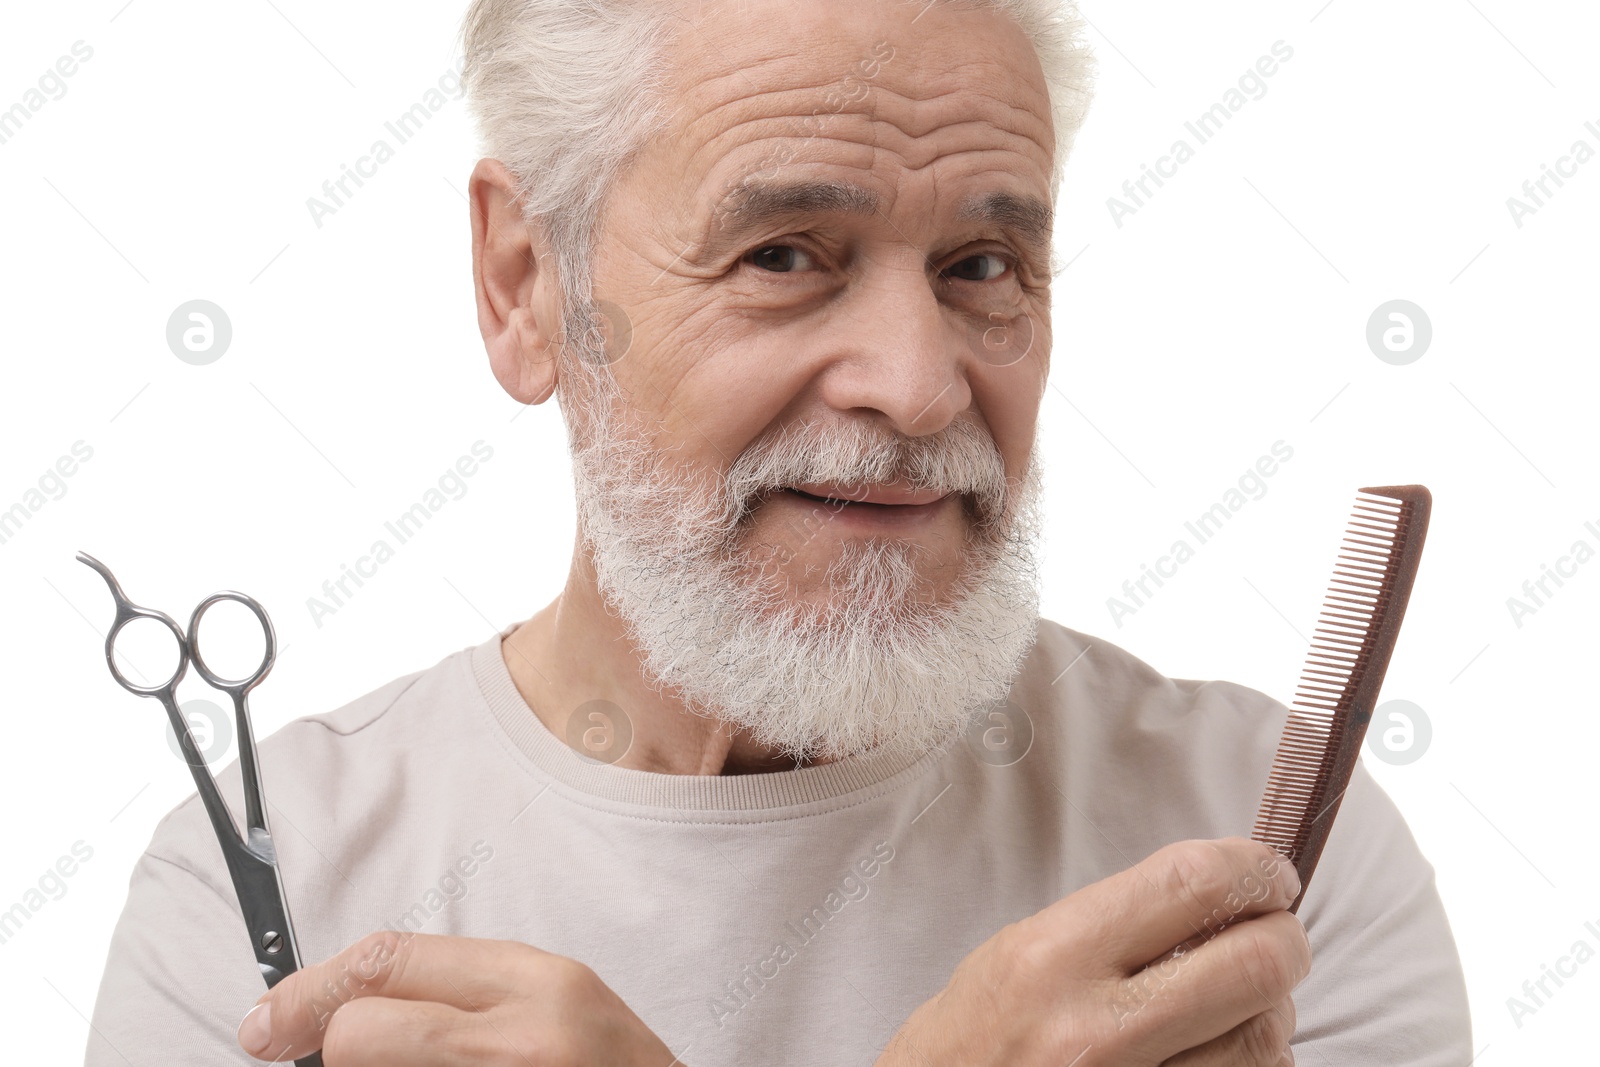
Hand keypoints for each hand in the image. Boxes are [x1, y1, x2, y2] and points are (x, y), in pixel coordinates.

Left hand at [236, 931, 685, 1065]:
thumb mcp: (555, 1009)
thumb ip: (466, 997)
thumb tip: (343, 1010)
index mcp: (536, 982)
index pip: (390, 960)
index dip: (309, 989)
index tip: (265, 1020)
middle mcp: (521, 1039)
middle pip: (360, 1033)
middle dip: (331, 1053)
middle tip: (320, 1064)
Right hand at [876, 837, 1310, 1066]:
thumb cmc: (963, 1049)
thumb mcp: (1012, 958)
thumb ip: (1108, 925)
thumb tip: (1207, 898)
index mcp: (1052, 959)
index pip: (1189, 885)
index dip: (1251, 867)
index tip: (1266, 871)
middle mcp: (1096, 1030)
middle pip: (1254, 963)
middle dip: (1284, 939)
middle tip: (1275, 933)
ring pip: (1265, 1039)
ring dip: (1270, 1012)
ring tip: (1238, 1004)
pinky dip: (1253, 1064)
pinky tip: (1221, 1053)